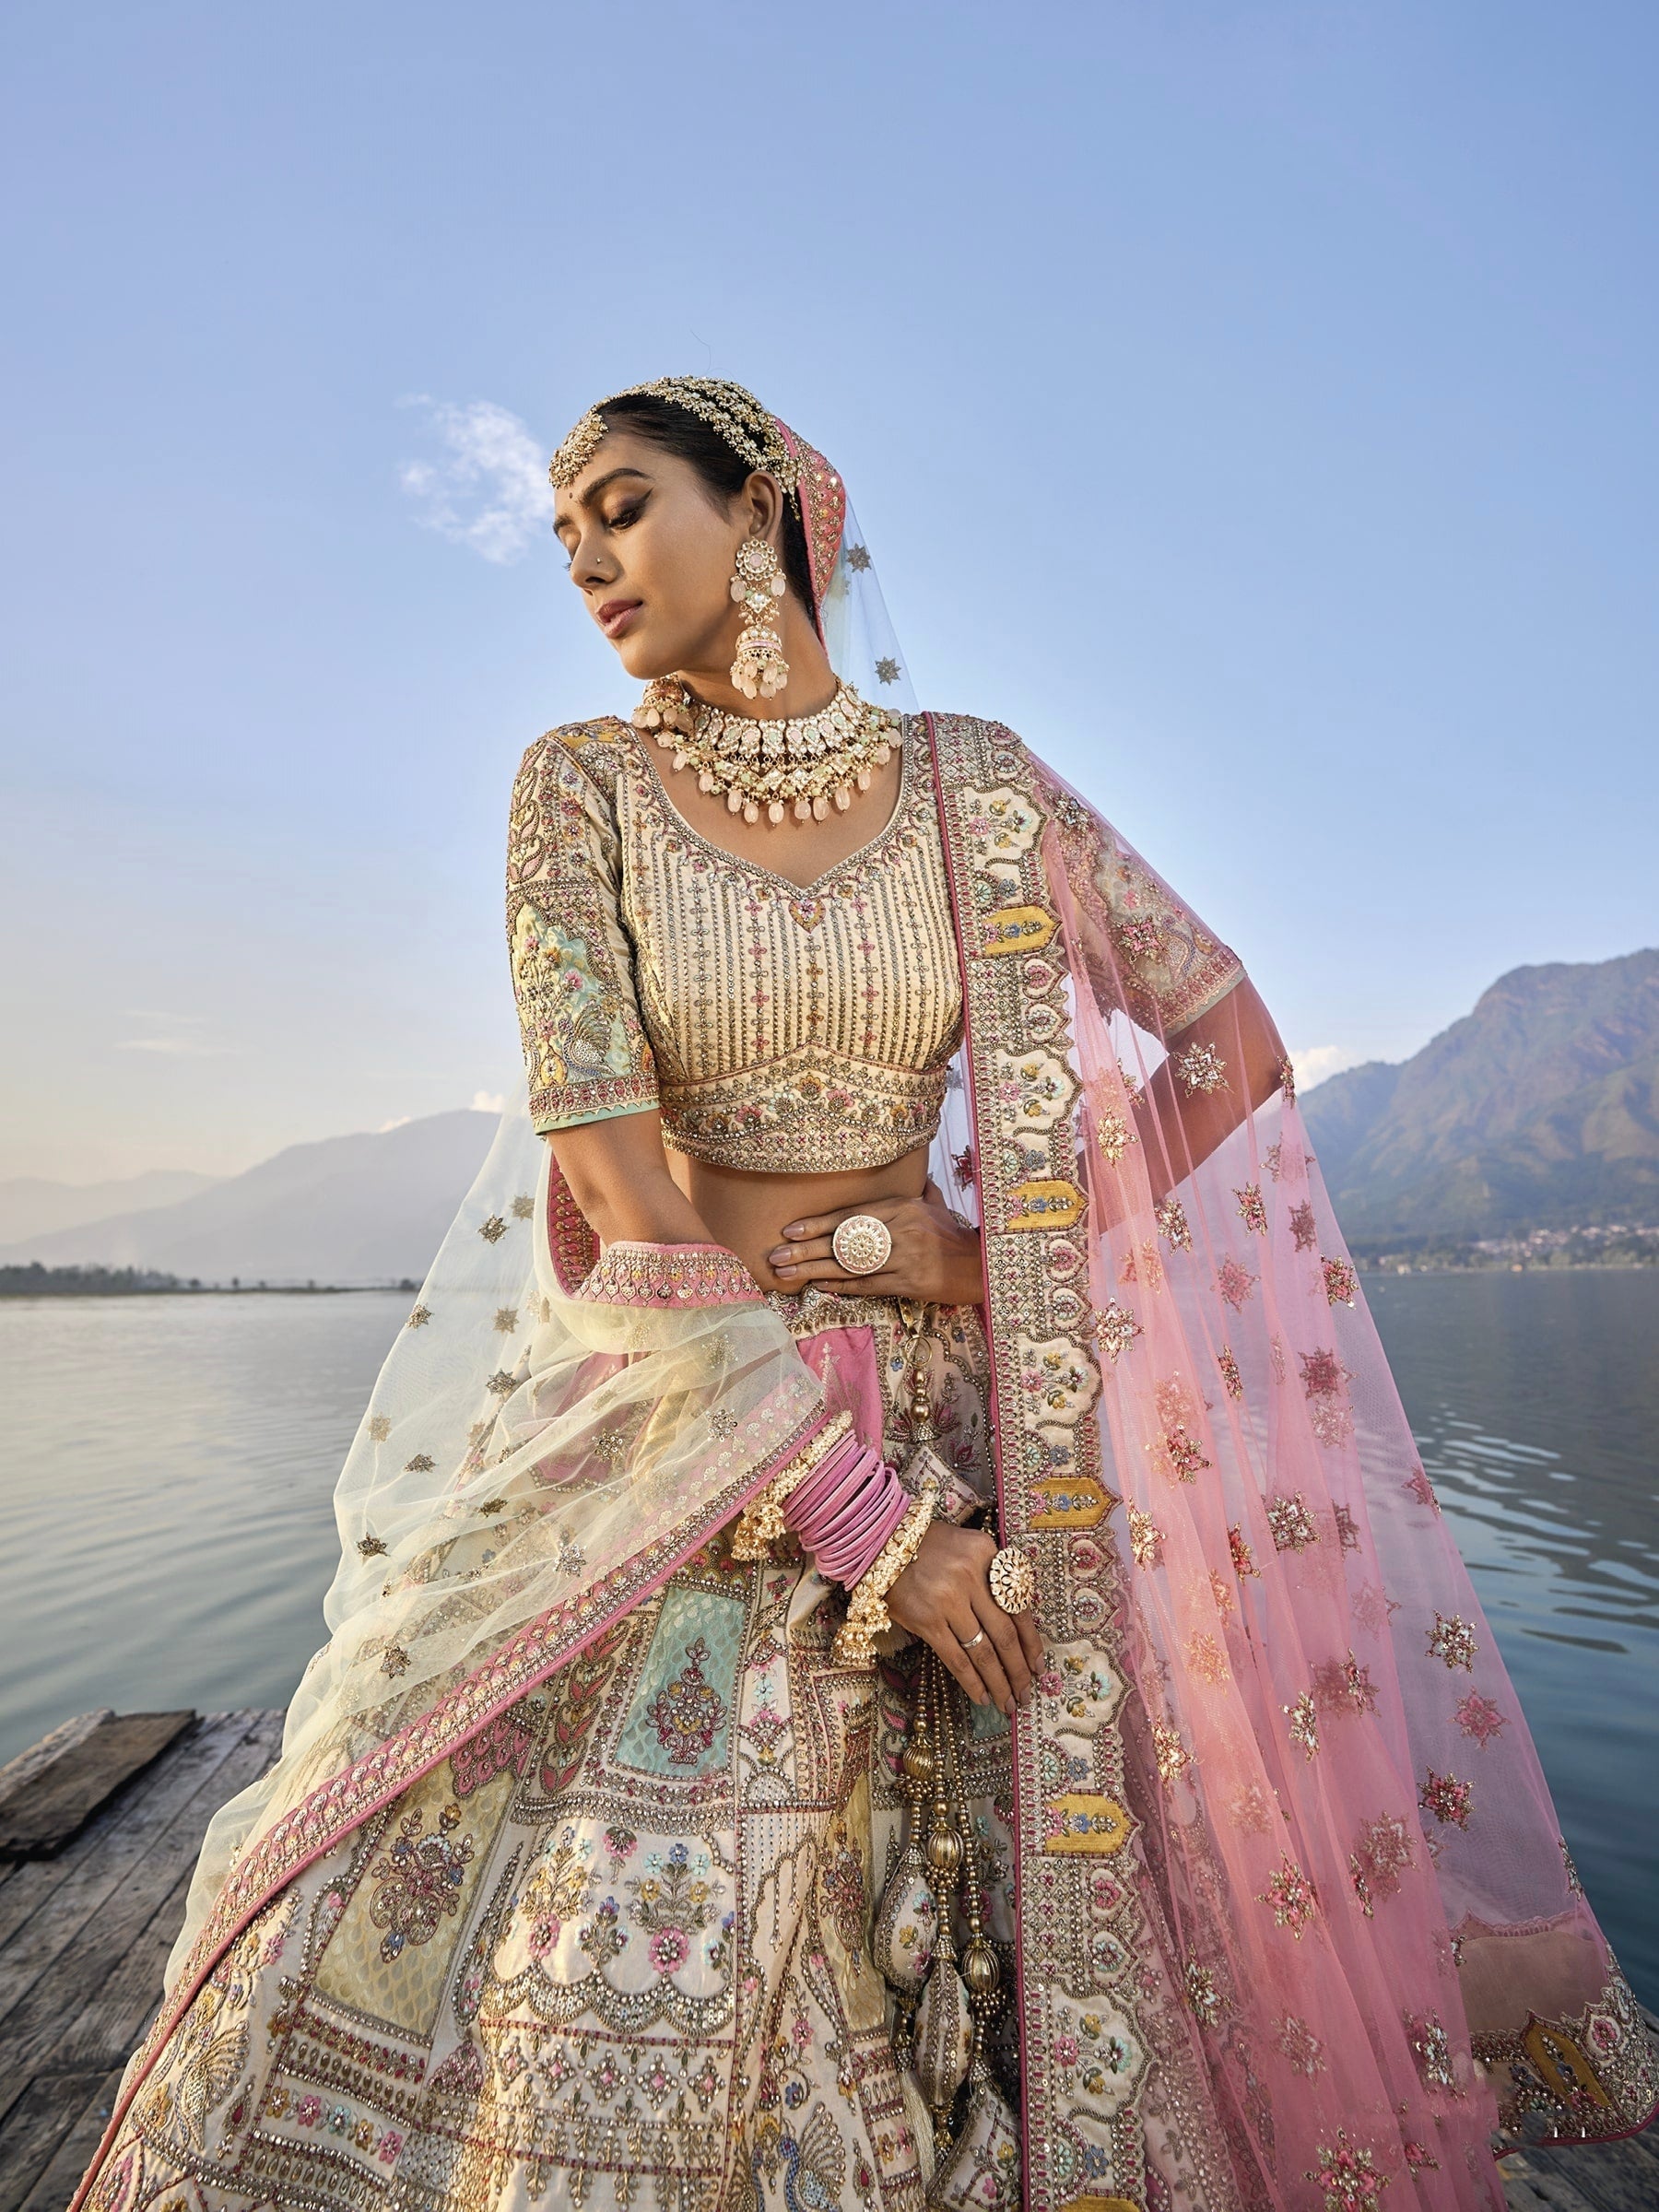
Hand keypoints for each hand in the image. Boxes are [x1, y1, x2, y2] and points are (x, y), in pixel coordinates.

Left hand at [767, 1179, 982, 1303]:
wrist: (983, 1267)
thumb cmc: (955, 1237)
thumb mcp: (937, 1206)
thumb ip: (919, 1191)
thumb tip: (914, 1173)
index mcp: (902, 1208)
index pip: (850, 1215)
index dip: (817, 1223)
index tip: (789, 1230)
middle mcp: (900, 1230)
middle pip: (843, 1240)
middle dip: (805, 1249)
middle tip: (775, 1257)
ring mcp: (905, 1258)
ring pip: (850, 1265)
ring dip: (814, 1270)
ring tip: (786, 1274)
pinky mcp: (909, 1283)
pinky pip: (868, 1285)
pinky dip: (841, 1286)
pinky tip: (818, 1285)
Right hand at [886, 1522, 1042, 1716]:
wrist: (883, 1542)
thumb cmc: (930, 1547)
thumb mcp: (969, 1548)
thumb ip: (993, 1577)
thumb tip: (1016, 1624)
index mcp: (988, 1556)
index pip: (1019, 1607)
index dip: (1032, 1642)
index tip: (1039, 1665)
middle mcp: (972, 1577)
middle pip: (1005, 1634)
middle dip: (1019, 1670)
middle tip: (1026, 1694)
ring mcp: (949, 1600)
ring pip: (983, 1652)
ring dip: (998, 1682)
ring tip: (1008, 1703)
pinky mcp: (927, 1620)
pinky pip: (955, 1658)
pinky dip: (972, 1682)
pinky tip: (982, 1697)